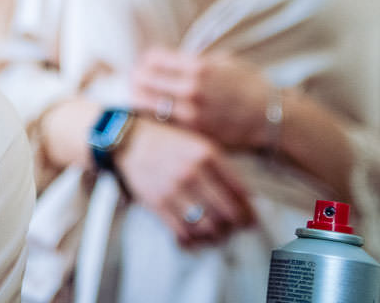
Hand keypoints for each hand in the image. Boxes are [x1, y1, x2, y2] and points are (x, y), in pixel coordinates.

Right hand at [114, 118, 254, 246]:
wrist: (128, 139)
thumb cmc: (167, 139)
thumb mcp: (198, 142)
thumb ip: (221, 166)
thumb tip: (246, 196)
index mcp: (206, 154)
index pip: (239, 191)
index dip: (249, 209)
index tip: (251, 217)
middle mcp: (192, 173)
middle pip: (227, 212)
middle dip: (237, 225)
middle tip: (238, 228)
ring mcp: (174, 190)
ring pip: (207, 226)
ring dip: (218, 235)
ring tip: (219, 233)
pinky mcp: (157, 204)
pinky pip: (183, 232)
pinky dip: (194, 240)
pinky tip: (197, 237)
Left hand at [132, 47, 273, 149]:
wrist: (271, 119)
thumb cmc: (250, 87)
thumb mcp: (226, 62)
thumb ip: (198, 61)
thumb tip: (175, 60)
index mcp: (198, 66)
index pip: (153, 58)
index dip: (146, 60)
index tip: (146, 64)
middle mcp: (191, 88)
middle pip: (143, 79)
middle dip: (136, 79)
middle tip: (135, 81)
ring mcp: (190, 113)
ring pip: (145, 103)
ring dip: (138, 99)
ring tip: (138, 98)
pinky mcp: (192, 133)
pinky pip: (160, 122)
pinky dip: (152, 117)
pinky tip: (151, 115)